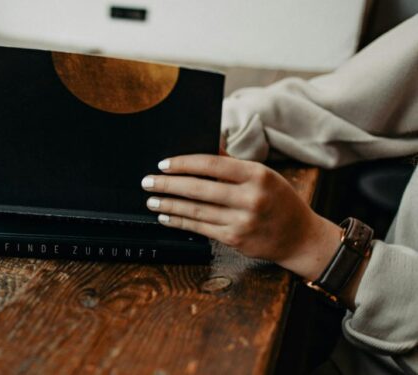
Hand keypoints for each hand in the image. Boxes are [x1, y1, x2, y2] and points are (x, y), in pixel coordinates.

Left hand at [141, 154, 341, 280]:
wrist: (299, 237)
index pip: (212, 164)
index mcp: (257, 175)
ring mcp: (242, 221)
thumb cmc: (278, 200)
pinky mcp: (235, 239)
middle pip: (199, 188)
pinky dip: (180, 221)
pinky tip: (166, 216)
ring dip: (169, 204)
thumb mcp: (263, 175)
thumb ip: (232, 163)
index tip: (164, 164)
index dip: (184, 163)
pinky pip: (201, 228)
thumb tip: (204, 146)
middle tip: (148, 181)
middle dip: (168, 184)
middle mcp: (250, 198)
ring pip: (196, 210)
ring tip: (151, 199)